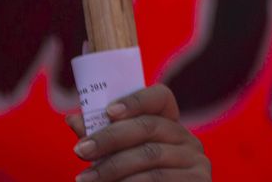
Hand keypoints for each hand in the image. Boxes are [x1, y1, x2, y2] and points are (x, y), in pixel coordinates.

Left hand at [64, 83, 209, 180]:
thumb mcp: (118, 161)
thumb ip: (101, 141)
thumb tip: (73, 119)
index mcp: (170, 127)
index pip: (160, 98)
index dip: (136, 100)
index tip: (109, 111)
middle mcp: (188, 140)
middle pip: (149, 127)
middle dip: (110, 138)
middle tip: (80, 150)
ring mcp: (196, 161)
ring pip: (150, 155)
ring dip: (112, 167)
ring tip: (84, 179)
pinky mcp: (198, 181)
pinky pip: (157, 178)